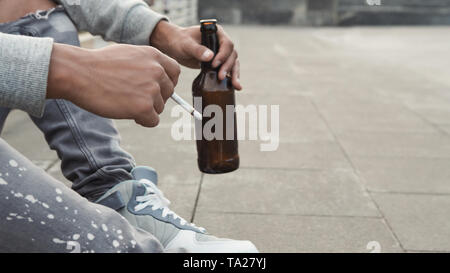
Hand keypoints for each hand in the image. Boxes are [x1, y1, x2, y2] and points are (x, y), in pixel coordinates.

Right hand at [47, 43, 179, 126]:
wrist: (79, 73)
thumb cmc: (98, 65)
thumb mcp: (128, 54)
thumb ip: (147, 64)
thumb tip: (159, 78)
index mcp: (154, 55)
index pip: (175, 72)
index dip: (167, 83)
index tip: (157, 89)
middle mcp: (157, 71)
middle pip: (168, 93)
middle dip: (154, 98)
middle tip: (133, 97)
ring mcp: (152, 89)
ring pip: (159, 108)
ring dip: (145, 109)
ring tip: (124, 101)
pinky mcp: (144, 107)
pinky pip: (153, 121)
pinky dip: (142, 120)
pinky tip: (126, 111)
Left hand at [150, 21, 241, 89]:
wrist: (174, 45)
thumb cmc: (179, 40)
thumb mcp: (186, 44)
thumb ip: (197, 50)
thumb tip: (210, 56)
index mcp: (216, 33)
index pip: (226, 44)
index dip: (223, 55)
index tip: (214, 64)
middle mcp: (221, 42)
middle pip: (232, 55)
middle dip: (228, 67)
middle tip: (221, 77)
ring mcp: (221, 53)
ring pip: (233, 63)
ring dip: (235, 74)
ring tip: (236, 86)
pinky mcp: (218, 62)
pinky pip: (228, 69)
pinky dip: (231, 77)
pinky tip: (234, 86)